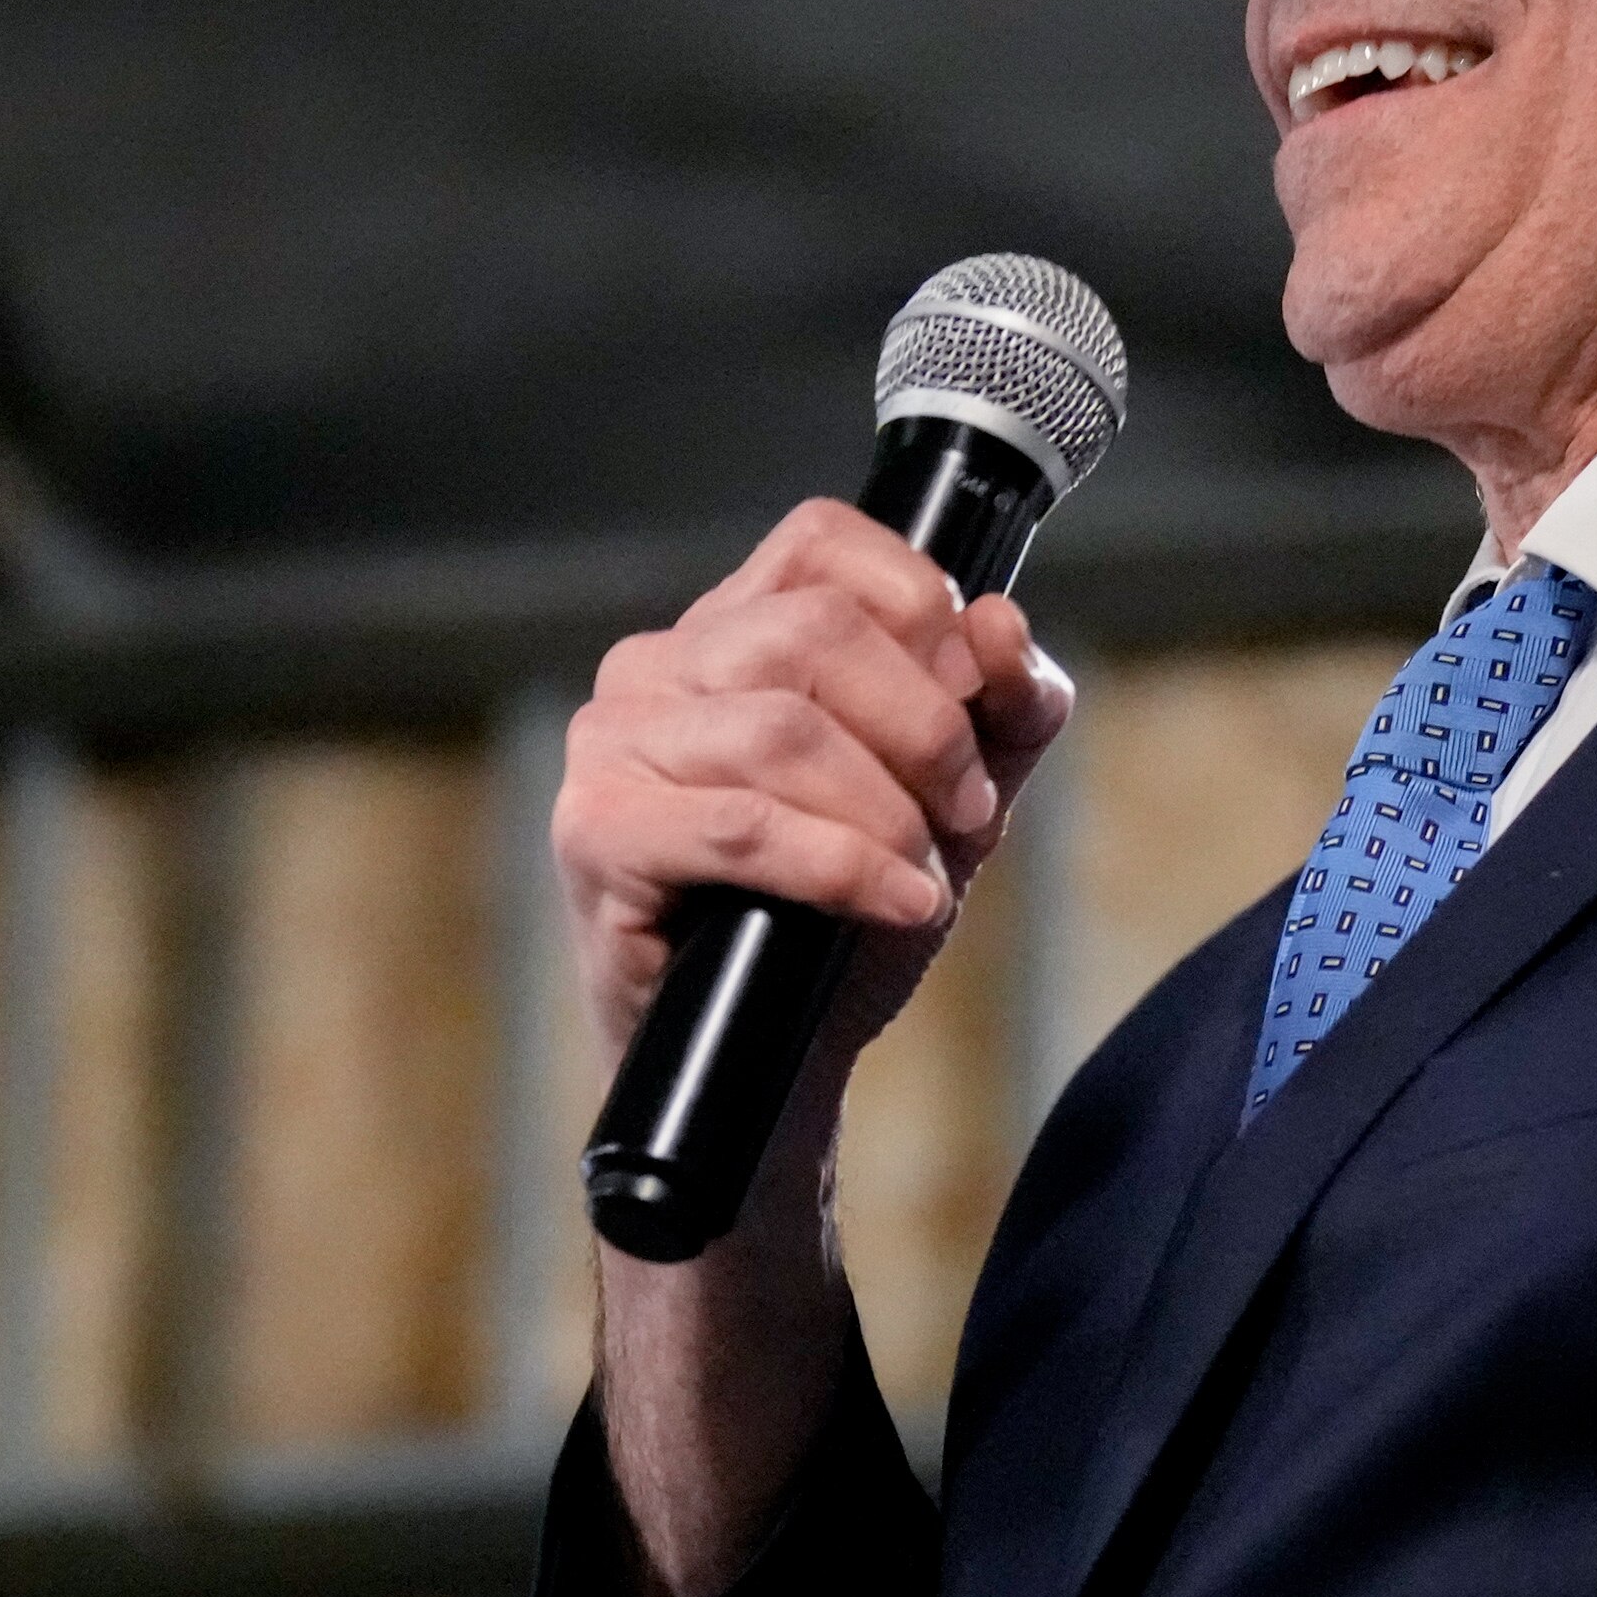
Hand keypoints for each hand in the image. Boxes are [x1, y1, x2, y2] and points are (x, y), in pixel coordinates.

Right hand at [554, 497, 1075, 1076]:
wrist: (772, 1056)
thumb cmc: (842, 912)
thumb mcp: (950, 799)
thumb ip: (998, 709)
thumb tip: (1002, 627)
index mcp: (729, 627)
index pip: (822, 540)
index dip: (920, 608)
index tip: (973, 699)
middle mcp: (654, 665)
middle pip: (814, 631)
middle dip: (923, 727)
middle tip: (965, 812)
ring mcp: (610, 744)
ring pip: (781, 728)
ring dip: (886, 811)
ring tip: (922, 875)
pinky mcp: (594, 832)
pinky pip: (743, 824)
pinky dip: (843, 866)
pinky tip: (894, 904)